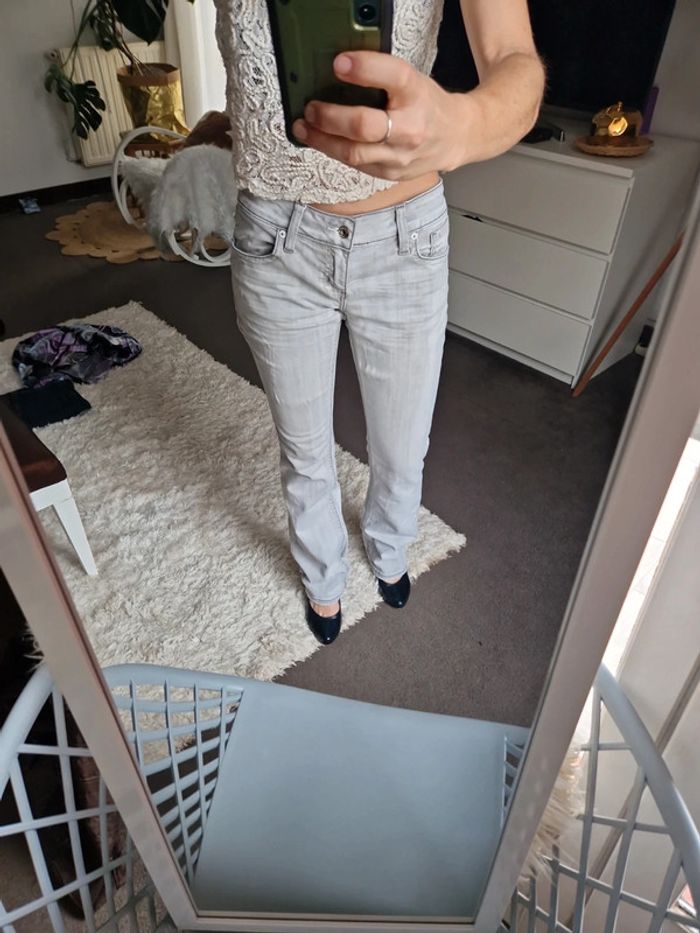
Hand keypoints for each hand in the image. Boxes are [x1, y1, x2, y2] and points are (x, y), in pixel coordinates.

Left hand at [292, 52, 470, 180]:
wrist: (456, 137)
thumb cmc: (426, 105)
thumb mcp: (412, 80)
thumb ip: (382, 77)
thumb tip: (337, 71)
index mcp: (417, 93)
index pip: (392, 76)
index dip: (363, 69)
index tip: (339, 64)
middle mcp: (410, 127)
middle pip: (364, 126)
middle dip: (331, 118)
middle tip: (312, 108)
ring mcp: (400, 156)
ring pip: (353, 153)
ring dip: (323, 141)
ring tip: (304, 128)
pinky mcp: (390, 174)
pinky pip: (356, 164)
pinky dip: (334, 151)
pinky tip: (321, 141)